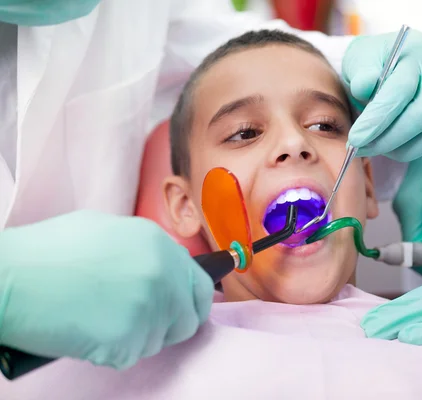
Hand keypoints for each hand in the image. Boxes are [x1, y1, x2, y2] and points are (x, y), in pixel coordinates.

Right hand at [0, 210, 213, 369]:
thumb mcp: (106, 231)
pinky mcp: (127, 339)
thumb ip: (144, 251)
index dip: (190, 303)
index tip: (182, 313)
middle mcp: (163, 274)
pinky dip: (109, 352)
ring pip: (156, 342)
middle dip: (166, 327)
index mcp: (159, 245)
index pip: (199, 285)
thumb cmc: (47, 253)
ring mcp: (147, 308)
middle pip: (186, 319)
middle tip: (135, 326)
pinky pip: (128, 357)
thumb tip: (163, 270)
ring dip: (133, 339)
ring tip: (96, 319)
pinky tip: (85, 332)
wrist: (9, 278)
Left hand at [342, 29, 421, 161]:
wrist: (390, 60)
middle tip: (363, 148)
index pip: (401, 90)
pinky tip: (401, 148)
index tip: (355, 139)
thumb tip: (364, 86)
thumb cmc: (371, 62)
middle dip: (390, 139)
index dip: (378, 119)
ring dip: (407, 149)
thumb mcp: (359, 59)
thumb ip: (361, 73)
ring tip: (380, 149)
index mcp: (414, 50)